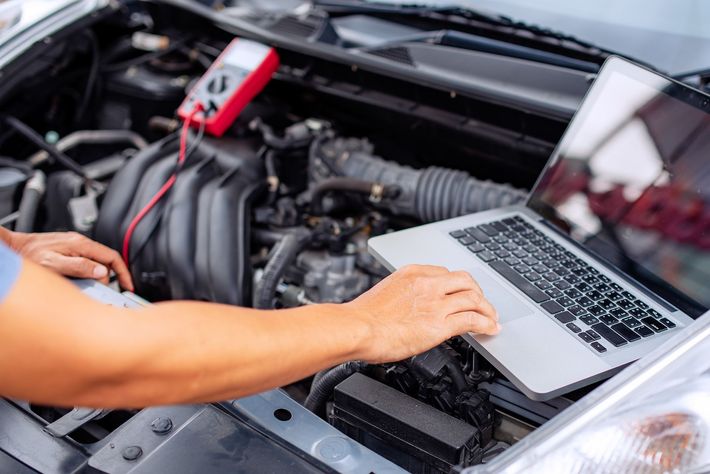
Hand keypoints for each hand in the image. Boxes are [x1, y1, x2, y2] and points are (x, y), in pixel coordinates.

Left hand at [7, 231, 133, 290]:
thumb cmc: (29, 255)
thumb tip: (101, 272)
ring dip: (98, 276)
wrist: (14, 248)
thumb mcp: (54, 264)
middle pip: (106, 261)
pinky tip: (81, 281)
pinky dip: (89, 273)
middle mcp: (80, 243)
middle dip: (110, 278)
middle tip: (104, 292)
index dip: (123, 272)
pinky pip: (87, 262)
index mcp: (81, 245)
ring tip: (91, 288)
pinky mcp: (69, 250)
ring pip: (97, 262)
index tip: (128, 285)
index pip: (112, 257)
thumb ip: (79, 267)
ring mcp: (75, 246)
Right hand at [346, 264, 499, 363]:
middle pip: (466, 280)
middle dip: (478, 293)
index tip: (461, 295)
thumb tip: (409, 310)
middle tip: (483, 304)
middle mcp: (427, 284)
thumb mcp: (386, 294)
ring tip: (491, 319)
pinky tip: (489, 329)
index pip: (445, 273)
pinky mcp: (439, 324)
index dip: (458, 286)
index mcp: (412, 273)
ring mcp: (435, 303)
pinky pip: (472, 320)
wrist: (356, 328)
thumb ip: (404, 297)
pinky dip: (486, 324)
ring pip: (474, 298)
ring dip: (487, 310)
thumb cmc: (362, 317)